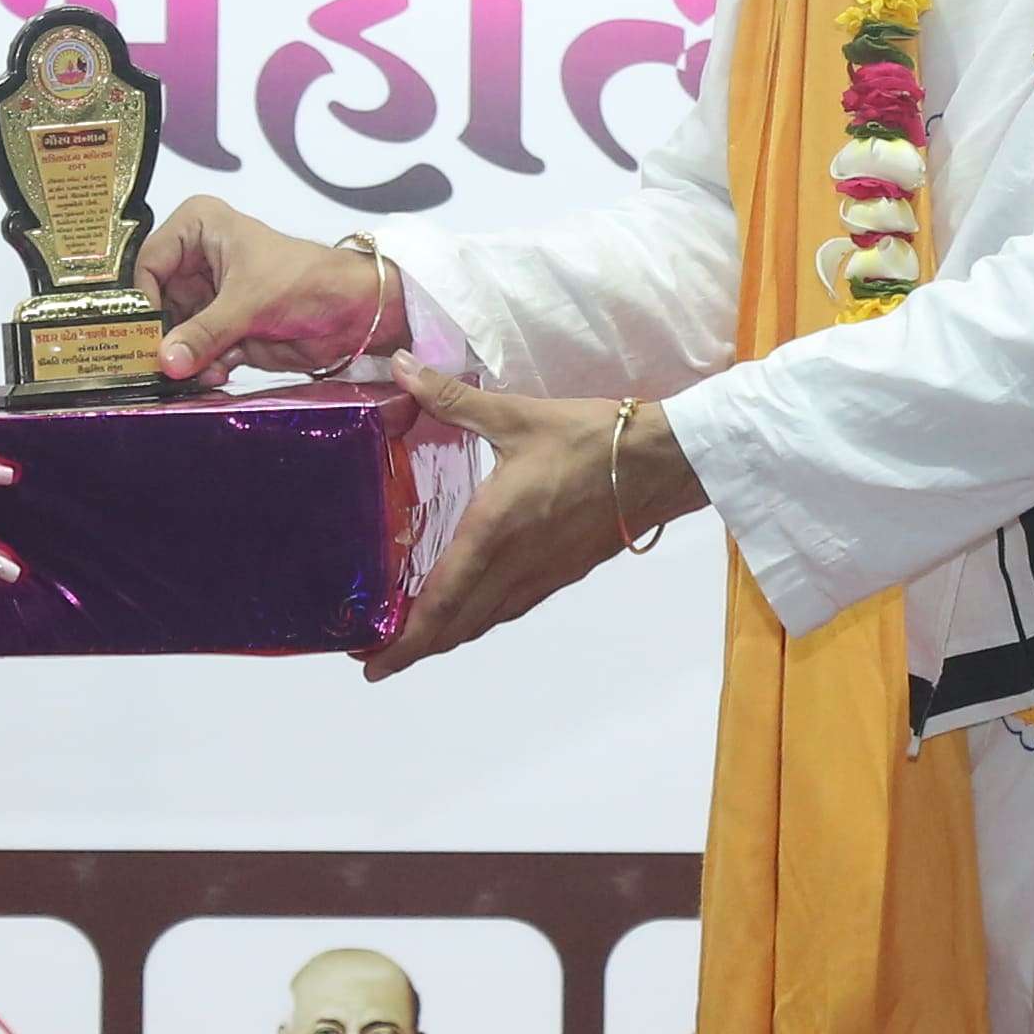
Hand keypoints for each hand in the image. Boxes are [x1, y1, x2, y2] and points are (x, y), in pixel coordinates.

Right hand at [142, 194, 404, 385]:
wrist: (356, 311)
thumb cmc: (307, 280)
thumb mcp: (249, 303)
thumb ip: (202, 334)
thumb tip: (164, 361)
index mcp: (197, 226)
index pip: (147, 264)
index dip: (144, 303)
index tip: (147, 337)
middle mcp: (196, 258)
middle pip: (156, 303)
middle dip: (165, 337)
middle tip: (166, 366)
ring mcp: (208, 294)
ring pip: (174, 332)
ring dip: (186, 357)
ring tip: (204, 371)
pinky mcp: (222, 326)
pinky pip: (195, 350)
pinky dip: (203, 366)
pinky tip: (220, 373)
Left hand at [359, 361, 691, 680]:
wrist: (661, 463)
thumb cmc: (590, 439)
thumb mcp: (516, 415)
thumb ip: (452, 398)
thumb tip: (401, 367)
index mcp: (492, 531)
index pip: (440, 601)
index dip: (405, 640)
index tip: (372, 666)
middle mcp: (513, 566)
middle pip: (457, 626)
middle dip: (415, 648)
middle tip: (376, 660)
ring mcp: (541, 576)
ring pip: (485, 621)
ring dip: (448, 636)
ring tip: (416, 640)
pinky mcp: (563, 572)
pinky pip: (511, 608)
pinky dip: (480, 618)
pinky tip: (473, 610)